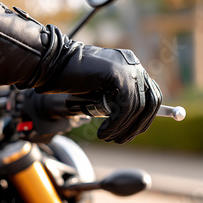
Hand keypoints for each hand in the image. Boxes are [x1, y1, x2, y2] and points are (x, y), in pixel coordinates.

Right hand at [28, 25, 161, 142]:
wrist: (50, 63)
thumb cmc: (69, 76)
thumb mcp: (99, 86)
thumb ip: (116, 95)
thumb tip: (132, 119)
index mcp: (130, 65)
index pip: (151, 93)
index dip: (146, 116)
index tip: (133, 131)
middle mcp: (132, 64)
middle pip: (150, 101)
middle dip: (138, 125)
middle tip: (121, 139)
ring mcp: (127, 67)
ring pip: (137, 107)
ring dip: (123, 128)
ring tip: (108, 137)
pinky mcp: (118, 74)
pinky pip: (125, 106)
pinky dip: (116, 124)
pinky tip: (104, 131)